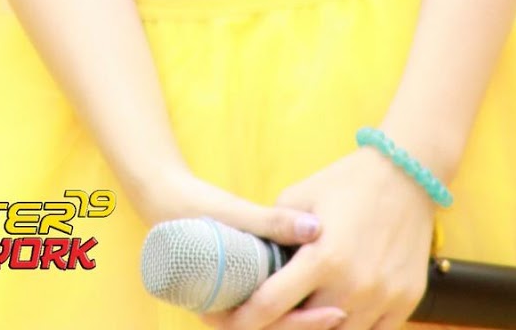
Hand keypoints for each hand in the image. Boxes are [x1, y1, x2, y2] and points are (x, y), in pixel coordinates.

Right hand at [133, 164, 345, 329]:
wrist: (167, 199)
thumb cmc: (194, 208)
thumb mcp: (231, 215)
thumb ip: (271, 222)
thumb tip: (315, 227)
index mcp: (218, 309)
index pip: (267, 328)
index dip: (303, 325)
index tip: (334, 312)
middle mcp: (228, 312)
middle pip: (275, 329)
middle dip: (310, 323)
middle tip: (348, 310)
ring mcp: (237, 301)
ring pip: (277, 321)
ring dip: (307, 313)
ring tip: (346, 301)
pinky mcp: (246, 287)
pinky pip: (274, 303)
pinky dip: (298, 299)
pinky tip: (326, 288)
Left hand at [202, 149, 435, 329]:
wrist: (406, 175)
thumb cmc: (347, 181)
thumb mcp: (300, 195)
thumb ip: (274, 230)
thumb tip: (248, 257)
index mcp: (323, 257)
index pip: (272, 305)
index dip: (247, 318)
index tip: (234, 319)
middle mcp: (353, 286)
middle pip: (305, 327)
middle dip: (284, 321)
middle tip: (273, 310)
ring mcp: (383, 298)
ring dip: (319, 325)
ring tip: (308, 304)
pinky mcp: (406, 303)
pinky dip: (354, 326)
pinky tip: (339, 308)